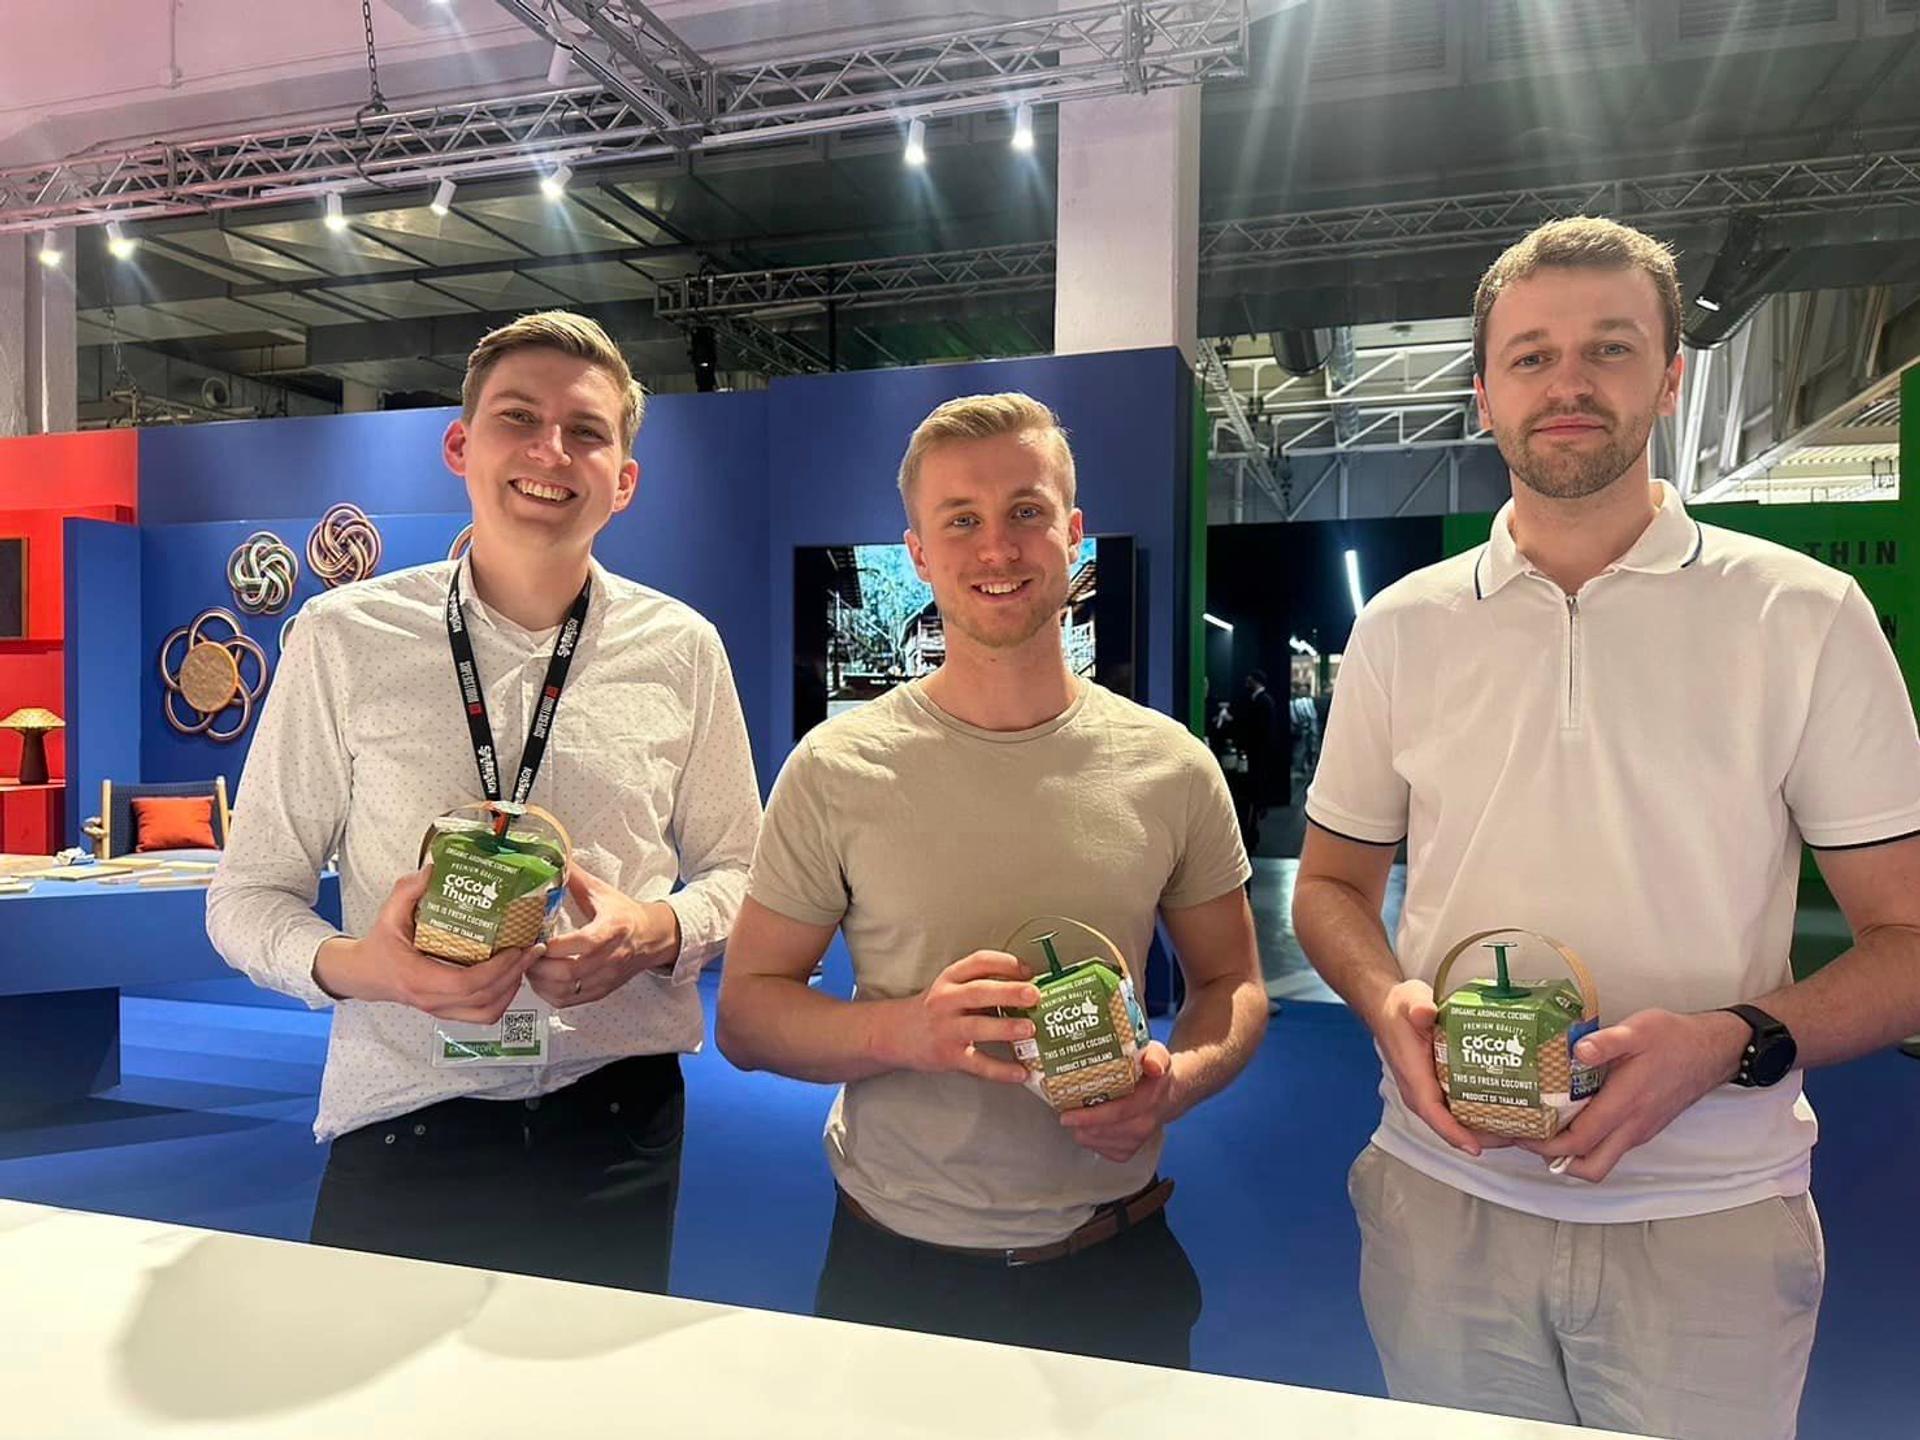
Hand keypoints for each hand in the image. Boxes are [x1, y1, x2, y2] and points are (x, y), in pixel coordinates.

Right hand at [312, 865, 542, 1023]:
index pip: (465, 983)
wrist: (366, 974)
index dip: (496, 969)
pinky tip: (510, 977)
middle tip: (532, 949)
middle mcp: (431, 1000)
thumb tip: (434, 868)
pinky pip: (481, 1015)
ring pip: (486, 1012)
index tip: (515, 948)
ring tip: (525, 962)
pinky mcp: (447, 1012)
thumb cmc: (380, 945)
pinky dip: (501, 1000)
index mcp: (418, 978)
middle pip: (484, 999)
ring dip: (511, 989)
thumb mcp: (389, 913)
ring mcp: (440, 1010)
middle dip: (514, 974)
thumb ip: (408, 890)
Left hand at [528, 867, 680, 1007]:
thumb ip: (575, 878)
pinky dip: (549, 994)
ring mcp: (606, 977)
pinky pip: (570, 1001)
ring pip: (567, 990)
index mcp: (612, 929)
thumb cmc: (624, 914)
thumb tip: (553, 858)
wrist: (652, 937)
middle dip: (539, 966)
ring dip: (540, 982)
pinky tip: (541, 981)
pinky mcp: (601, 990)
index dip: (553, 945)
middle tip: (523, 953)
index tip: (533, 938)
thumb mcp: (602, 892)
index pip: (583, 943)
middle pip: (570, 972)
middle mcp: (611, 957)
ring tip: (528, 966)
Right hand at [879, 951, 1040, 1082]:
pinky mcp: (948, 1056)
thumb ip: (983, 985)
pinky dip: (1001, 1069)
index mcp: (951, 978)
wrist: (896, 1033)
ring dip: (1005, 1027)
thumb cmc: (935, 1008)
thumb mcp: (952, 987)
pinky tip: (1021, 1071)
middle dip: (1009, 992)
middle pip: (979, 992)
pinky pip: (978, 1063)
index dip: (1006, 963)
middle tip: (1034, 995)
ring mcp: (946, 1029)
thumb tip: (1029, 989)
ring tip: (1030, 1029)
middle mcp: (946, 1000)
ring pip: (977, 1027)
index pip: (979, 962)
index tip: (1030, 971)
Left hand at [1058, 1041, 1179, 1162]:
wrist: (1169, 1094)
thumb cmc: (1154, 1073)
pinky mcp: (1130, 1150)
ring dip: (1082, 1131)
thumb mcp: (1157, 1054)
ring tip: (1072, 1116)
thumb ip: (1155, 1056)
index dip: (1090, 1116)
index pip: (1118, 1112)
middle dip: (1079, 1123)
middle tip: (1062, 1111)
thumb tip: (1153, 1064)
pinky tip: (1085, 1127)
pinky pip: (1102, 1150)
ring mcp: (1137, 1139)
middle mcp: (1145, 1123)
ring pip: (1100, 1142)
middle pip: (1104, 1130)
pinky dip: (1090, 1140)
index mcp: (1150, 1098)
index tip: (1066, 1114)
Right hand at [1372, 977, 1511, 1157]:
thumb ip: (1418, 1007)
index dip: (1454, 1132)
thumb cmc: (1399, 1009)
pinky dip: (1480, 1113)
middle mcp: (1420, 1090)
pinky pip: (1458, 1108)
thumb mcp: (1410, 1002)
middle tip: (1516, 1135)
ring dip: (1484, 1128)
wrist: (1389, 1007)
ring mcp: (1429, 1090)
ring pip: (1455, 1119)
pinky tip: (1504, 1107)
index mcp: (1414, 1076)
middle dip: (1481, 1136)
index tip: (1476, 1147)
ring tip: (1517, 1127)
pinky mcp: (1437, 1086)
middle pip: (1449, 1125)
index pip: (1432, 1113)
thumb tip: (1425, 1012)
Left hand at [1518, 1008, 1748, 1182]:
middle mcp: (1633, 1126)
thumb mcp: (1639, 1030)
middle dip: (1553, 1158)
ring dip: (1570, 1155)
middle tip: (1527, 1136)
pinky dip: (1587, 1145)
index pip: (1580, 1140)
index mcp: (1626, 1104)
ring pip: (1601, 1161)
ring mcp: (1639, 1131)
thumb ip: (1607, 1042)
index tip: (1519, 1130)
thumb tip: (1577, 1051)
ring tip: (1544, 1130)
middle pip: (1589, 1166)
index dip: (1545, 1142)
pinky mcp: (1643, 1128)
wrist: (1712, 1051)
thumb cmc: (1674, 1039)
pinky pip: (1611, 1148)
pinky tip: (1571, 1120)